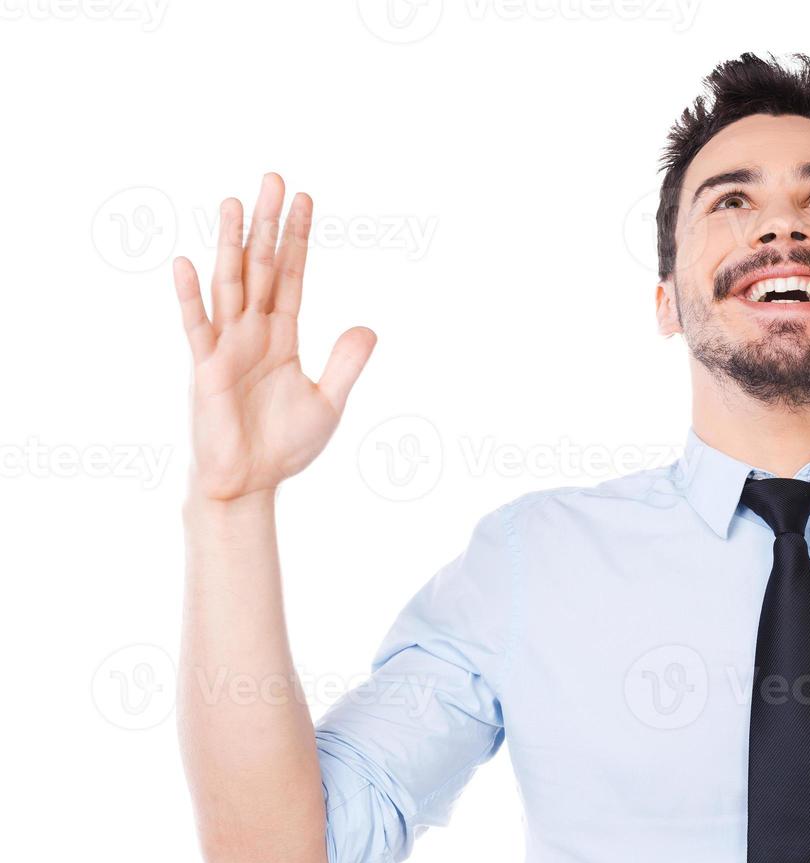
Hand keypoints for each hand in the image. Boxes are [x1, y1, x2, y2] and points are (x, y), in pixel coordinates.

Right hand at [173, 173, 375, 501]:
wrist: (250, 483)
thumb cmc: (284, 446)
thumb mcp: (328, 402)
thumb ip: (345, 364)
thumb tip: (368, 327)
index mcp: (281, 335)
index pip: (292, 276)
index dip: (298, 239)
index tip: (306, 200)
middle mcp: (252, 332)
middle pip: (262, 266)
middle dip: (269, 224)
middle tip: (275, 178)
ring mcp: (227, 346)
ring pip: (230, 283)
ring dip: (232, 243)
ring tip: (235, 202)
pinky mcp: (205, 368)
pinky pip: (197, 326)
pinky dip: (190, 296)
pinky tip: (186, 262)